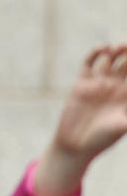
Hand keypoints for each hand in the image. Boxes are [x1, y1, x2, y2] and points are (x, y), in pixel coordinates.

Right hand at [36, 43, 126, 195]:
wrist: (74, 147)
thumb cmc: (101, 140)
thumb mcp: (123, 125)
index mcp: (126, 95)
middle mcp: (114, 86)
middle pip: (126, 61)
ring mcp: (98, 83)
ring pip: (110, 58)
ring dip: (117, 49)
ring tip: (118, 49)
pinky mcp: (81, 83)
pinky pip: (90, 61)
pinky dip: (96, 51)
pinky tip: (104, 49)